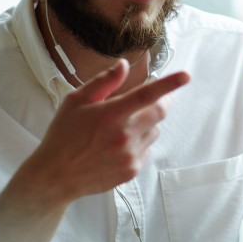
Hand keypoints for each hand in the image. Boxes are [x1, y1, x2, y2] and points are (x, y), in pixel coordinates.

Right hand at [22, 59, 189, 206]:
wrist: (57, 176)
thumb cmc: (63, 135)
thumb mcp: (76, 101)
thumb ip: (103, 82)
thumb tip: (123, 65)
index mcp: (111, 114)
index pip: (146, 95)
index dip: (169, 84)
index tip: (185, 76)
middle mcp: (124, 135)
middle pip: (160, 113)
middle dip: (163, 101)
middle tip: (155, 97)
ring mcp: (130, 155)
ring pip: (154, 131)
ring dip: (147, 123)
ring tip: (123, 126)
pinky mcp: (132, 170)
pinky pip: (147, 149)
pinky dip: (140, 142)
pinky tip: (119, 144)